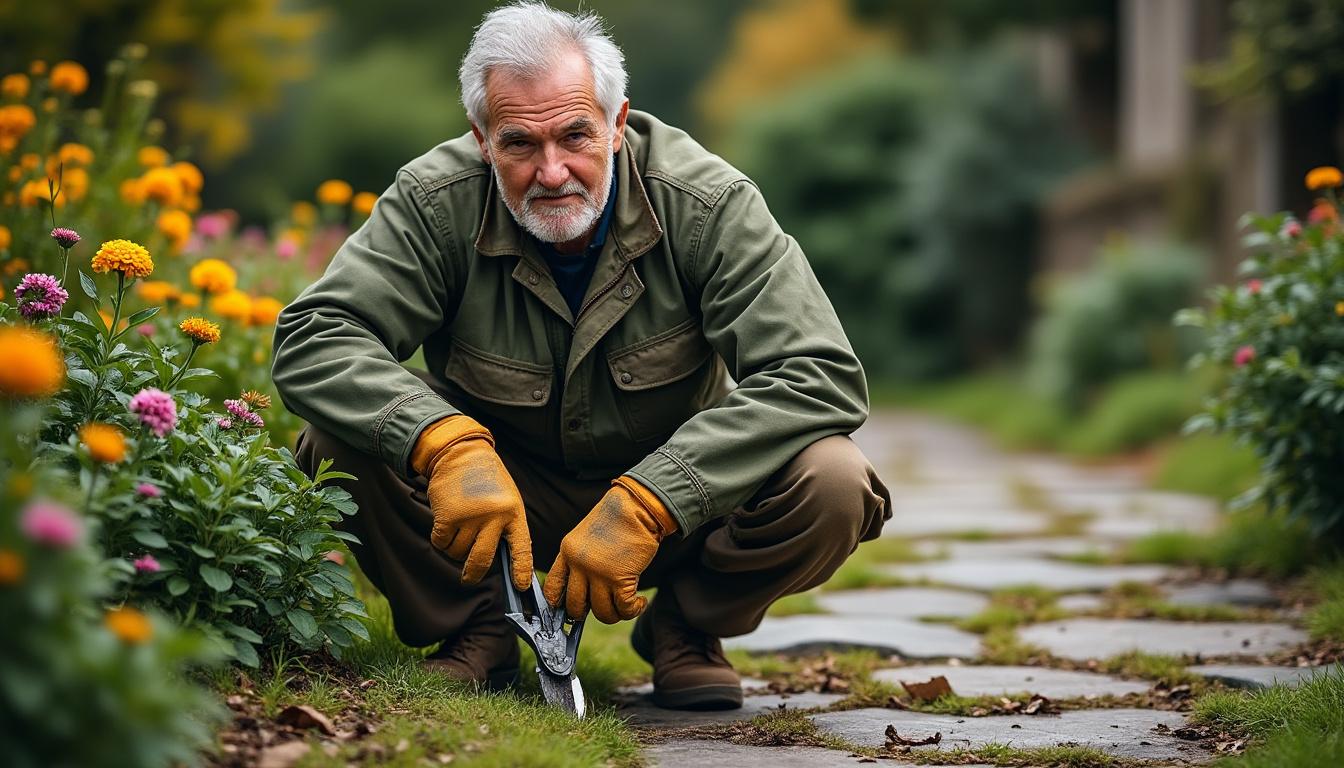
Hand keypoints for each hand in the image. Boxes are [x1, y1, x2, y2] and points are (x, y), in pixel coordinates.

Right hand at [411, 415, 532, 588]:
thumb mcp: (506, 499)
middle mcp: (494, 516)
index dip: (521, 570)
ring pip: (458, 552)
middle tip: (468, 579)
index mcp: (514, 513)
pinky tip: (445, 524)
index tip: (520, 587)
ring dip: (454, 548)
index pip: (522, 548)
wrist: (461, 453)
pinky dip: (441, 539)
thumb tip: (501, 562)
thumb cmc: (486, 480)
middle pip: (482, 560)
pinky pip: (441, 543)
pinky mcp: (447, 516)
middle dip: (473, 574)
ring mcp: (470, 517)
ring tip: (458, 529)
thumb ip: (505, 526)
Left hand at [543, 476, 677, 623]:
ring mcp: (599, 573)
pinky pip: (624, 609)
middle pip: (575, 606)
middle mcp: (579, 564)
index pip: (552, 588)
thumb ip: (581, 560)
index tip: (572, 610)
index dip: (559, 605)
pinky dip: (633, 610)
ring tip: (626, 605)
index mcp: (567, 552)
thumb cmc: (617, 520)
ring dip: (615, 614)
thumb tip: (587, 593)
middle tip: (602, 608)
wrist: (637, 506)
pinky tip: (639, 602)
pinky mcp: (621, 578)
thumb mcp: (587, 536)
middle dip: (588, 614)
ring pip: (602, 613)